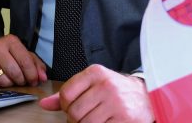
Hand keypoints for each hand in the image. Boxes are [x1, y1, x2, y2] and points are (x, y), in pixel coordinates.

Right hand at [0, 34, 46, 86]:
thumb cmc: (5, 54)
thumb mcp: (21, 53)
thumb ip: (35, 64)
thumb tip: (42, 77)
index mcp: (10, 41)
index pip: (26, 61)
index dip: (32, 75)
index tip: (34, 81)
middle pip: (15, 73)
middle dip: (21, 81)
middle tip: (21, 81)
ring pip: (4, 81)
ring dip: (10, 84)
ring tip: (9, 79)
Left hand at [39, 64, 153, 122]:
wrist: (147, 98)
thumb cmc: (117, 91)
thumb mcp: (93, 85)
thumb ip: (69, 93)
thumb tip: (44, 104)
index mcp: (96, 73)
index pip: (66, 94)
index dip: (65, 105)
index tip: (73, 107)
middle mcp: (106, 85)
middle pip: (74, 112)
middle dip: (76, 119)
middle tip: (87, 116)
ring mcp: (116, 103)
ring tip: (98, 119)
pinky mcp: (124, 119)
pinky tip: (107, 122)